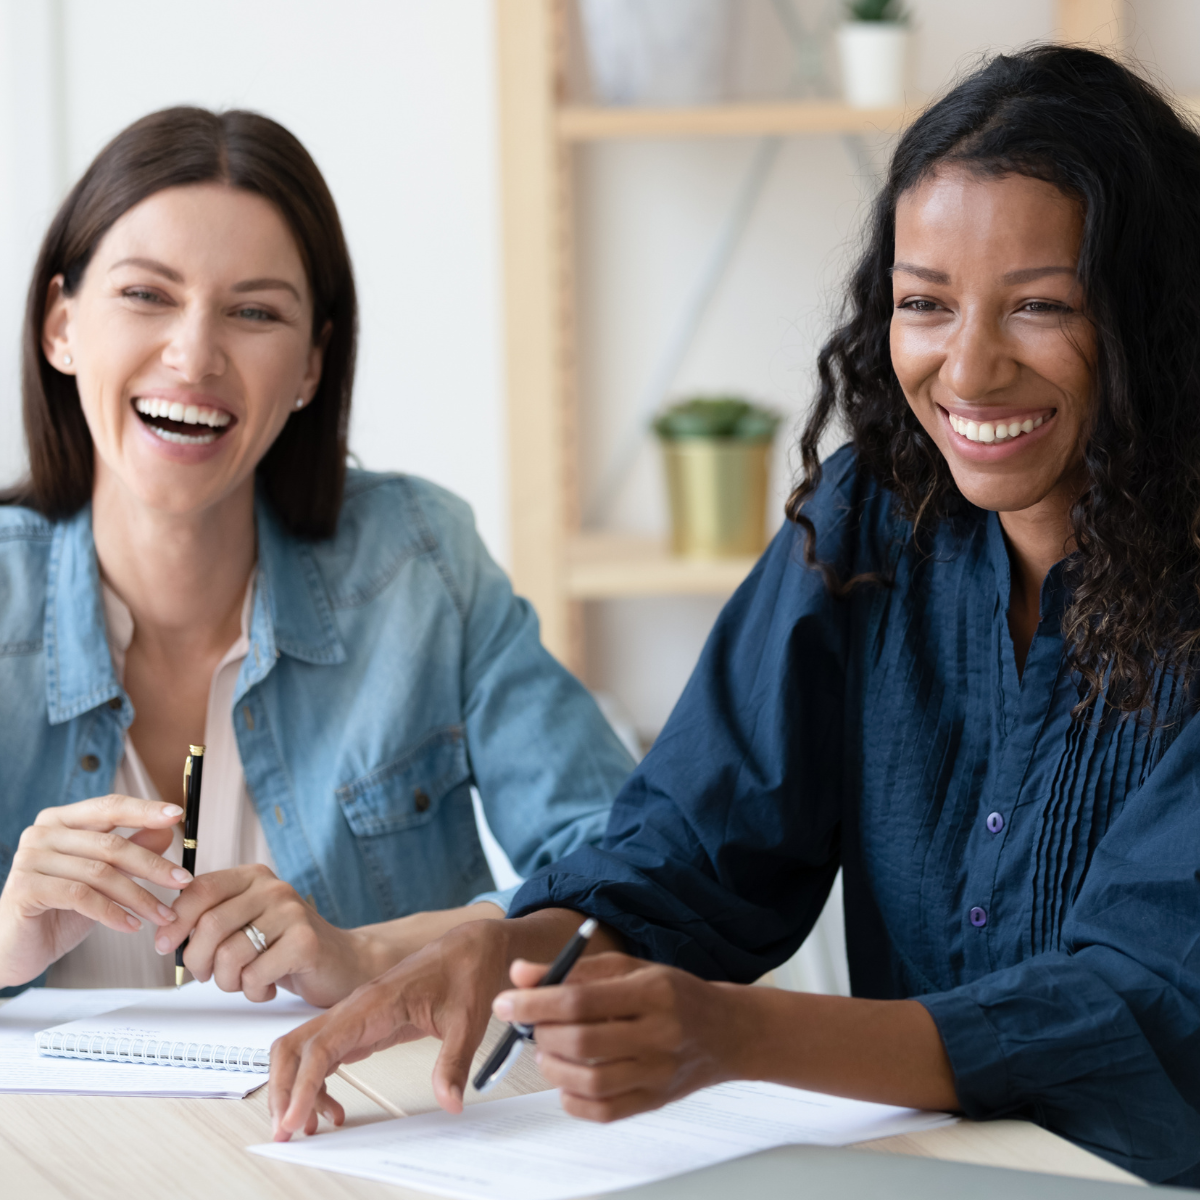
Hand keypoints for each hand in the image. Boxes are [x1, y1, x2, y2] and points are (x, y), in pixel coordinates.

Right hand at [0, 794, 188, 987]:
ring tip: (163, 914)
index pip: (110, 806)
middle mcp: (42, 833)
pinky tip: (132, 926)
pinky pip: (81, 897)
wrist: (16, 949)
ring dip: (139, 897)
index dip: (145, 810)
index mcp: (61, 820)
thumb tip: (166, 831)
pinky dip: (113, 913)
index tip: (178, 815)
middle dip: (153, 865)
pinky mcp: (25, 888)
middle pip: (111, 844)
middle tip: (182, 880)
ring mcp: (30, 859)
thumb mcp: (102, 878)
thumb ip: (130, 851)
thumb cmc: (59, 910)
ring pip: (100, 873)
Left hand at [155, 865, 380, 1006]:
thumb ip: (211, 919)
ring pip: (230, 955)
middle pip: (210, 925)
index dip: (175, 921)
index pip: (200, 889)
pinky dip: (254, 991)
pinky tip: (267, 986)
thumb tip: (166, 934)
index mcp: (254, 878)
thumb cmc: (286, 946)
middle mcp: (273, 889)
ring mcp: (292, 913)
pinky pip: (255, 975)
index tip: (164, 945)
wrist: (342, 961)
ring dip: (228, 982)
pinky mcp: (305, 942)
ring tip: (245, 981)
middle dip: (199, 961)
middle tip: (208, 975)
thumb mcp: (247, 924)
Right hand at [267, 916, 518, 1140]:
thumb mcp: (467, 1020)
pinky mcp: (362, 1024)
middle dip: (283, 1089)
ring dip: (294, 1087)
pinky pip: (325, 1053)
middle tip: (285, 1130)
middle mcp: (356, 1008)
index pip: (322, 1046)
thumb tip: (449, 1103)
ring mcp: (355, 1015)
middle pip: (297, 1046)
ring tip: (307, 1126)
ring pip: (304, 1050)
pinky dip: (315, 1082)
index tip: (294, 1118)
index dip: (303, 1085)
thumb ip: (454, 1062)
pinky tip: (330, 1106)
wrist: (471, 947)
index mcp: (375, 1002)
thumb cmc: (464, 971)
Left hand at [493, 953, 741, 1122]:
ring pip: (590, 1081)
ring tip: (548, 1050)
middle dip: (542, 1033)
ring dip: (554, 1067)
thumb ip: (574, 969)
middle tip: (531, 1024)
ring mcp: (659, 1073)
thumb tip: (520, 974)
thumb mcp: (630, 968)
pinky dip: (573, 1100)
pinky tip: (567, 1080)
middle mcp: (659, 1034)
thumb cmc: (674, 994)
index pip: (580, 1000)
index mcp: (652, 991)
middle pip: (582, 1042)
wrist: (727, 1032)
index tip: (505, 1001)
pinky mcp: (655, 1101)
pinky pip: (604, 1111)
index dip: (535, 1002)